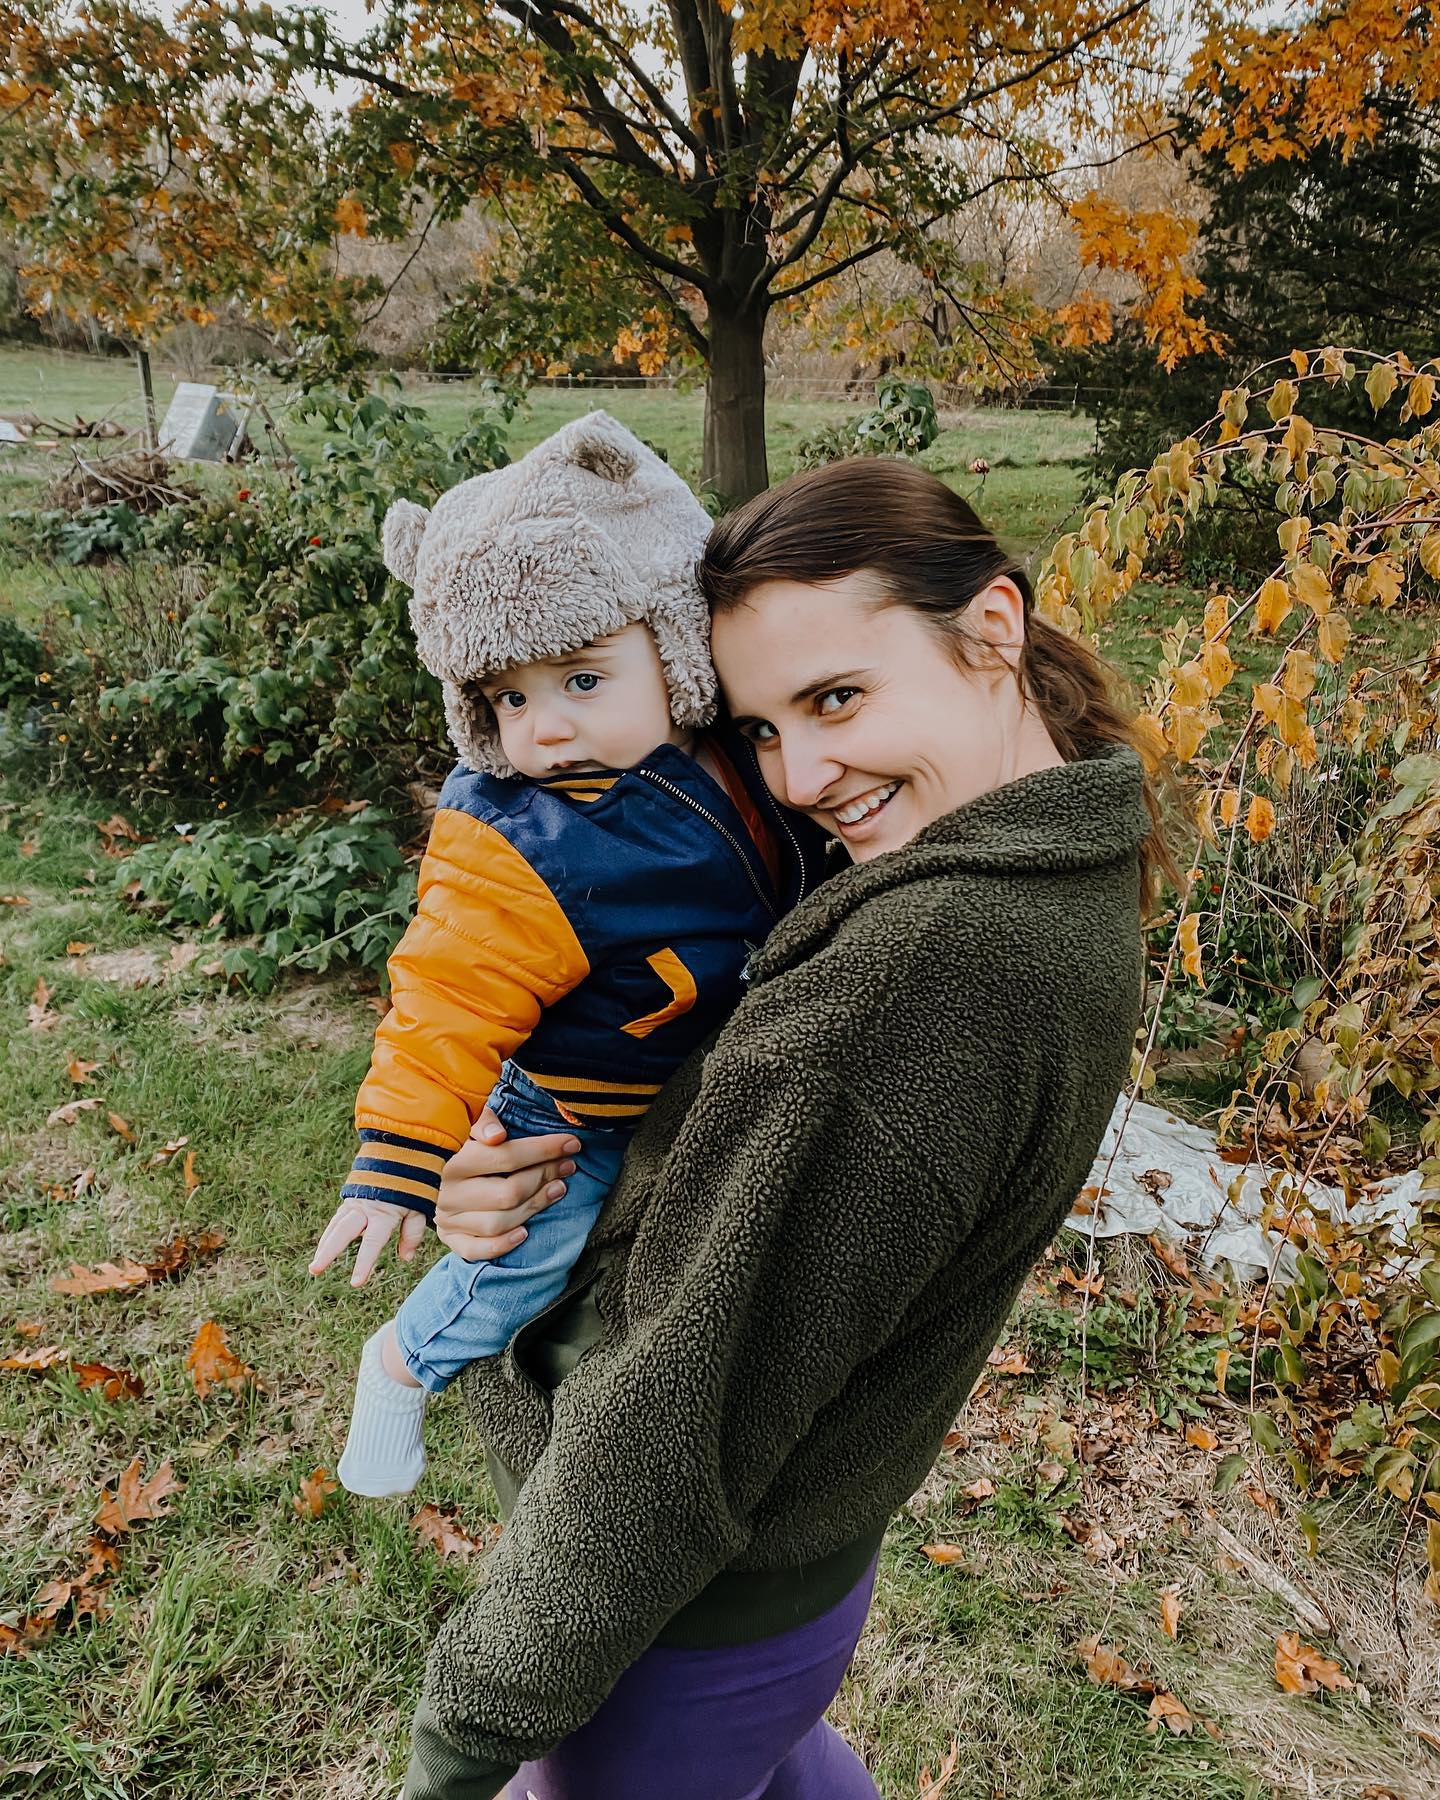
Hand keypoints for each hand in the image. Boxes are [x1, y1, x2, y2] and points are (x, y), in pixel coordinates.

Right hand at [309, 1196, 427, 1287]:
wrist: (401, 1153)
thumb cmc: (413, 1185)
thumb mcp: (418, 1207)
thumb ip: (411, 1233)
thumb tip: (406, 1257)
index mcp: (384, 1213)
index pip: (372, 1243)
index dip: (364, 1263)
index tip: (356, 1283)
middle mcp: (365, 1208)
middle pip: (343, 1233)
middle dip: (328, 1252)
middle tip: (315, 1270)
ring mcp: (355, 1202)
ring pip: (335, 1226)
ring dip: (324, 1245)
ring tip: (314, 1266)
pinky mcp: (351, 1199)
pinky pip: (337, 1219)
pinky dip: (329, 1234)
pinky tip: (322, 1248)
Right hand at [434, 1105, 579, 1260]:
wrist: (439, 1183)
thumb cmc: (468, 1152)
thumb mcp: (474, 1129)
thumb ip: (486, 1123)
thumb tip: (498, 1134)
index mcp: (455, 1162)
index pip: (505, 1156)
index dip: (543, 1150)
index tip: (571, 1144)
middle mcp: (449, 1193)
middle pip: (508, 1192)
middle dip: (544, 1177)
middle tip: (567, 1167)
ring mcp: (449, 1220)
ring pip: (499, 1223)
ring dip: (534, 1207)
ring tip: (558, 1190)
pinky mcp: (451, 1241)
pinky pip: (476, 1251)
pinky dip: (502, 1245)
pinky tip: (525, 1233)